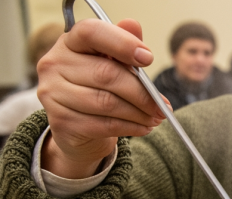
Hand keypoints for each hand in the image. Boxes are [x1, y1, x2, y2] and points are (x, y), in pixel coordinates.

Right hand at [37, 19, 167, 178]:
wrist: (77, 125)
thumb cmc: (98, 87)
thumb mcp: (112, 63)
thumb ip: (123, 45)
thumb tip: (133, 24)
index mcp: (69, 42)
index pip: (91, 32)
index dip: (122, 44)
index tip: (148, 58)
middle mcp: (55, 64)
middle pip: (107, 74)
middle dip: (142, 92)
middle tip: (162, 105)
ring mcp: (54, 94)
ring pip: (107, 103)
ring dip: (139, 113)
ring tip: (155, 117)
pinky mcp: (61, 121)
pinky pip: (104, 124)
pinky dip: (131, 127)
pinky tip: (144, 127)